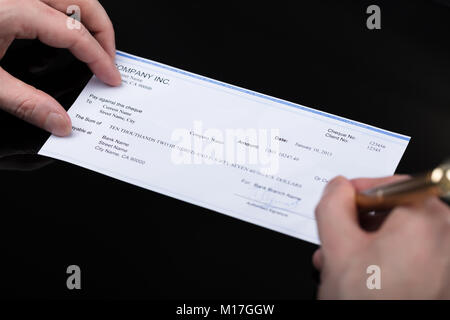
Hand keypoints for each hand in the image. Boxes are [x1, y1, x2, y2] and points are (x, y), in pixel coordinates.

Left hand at [0, 0, 120, 135]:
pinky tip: (61, 36)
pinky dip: (66, 16)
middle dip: (104, 30)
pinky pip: (49, 1)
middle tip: (110, 59)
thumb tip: (60, 122)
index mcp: (17, 8)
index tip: (111, 77)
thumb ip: (25, 102)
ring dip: (87, 19)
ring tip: (93, 46)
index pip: (76, 32)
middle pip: (82, 2)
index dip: (100, 57)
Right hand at [313, 175, 449, 298]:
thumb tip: (337, 187)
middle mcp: (446, 237)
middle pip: (393, 211)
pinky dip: (385, 258)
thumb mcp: (337, 247)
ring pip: (399, 234)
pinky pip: (411, 254)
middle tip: (334, 239)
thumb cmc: (369, 304)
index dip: (356, 192)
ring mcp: (446, 260)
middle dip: (356, 224)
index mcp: (426, 220)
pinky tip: (360, 275)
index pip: (389, 184)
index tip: (339, 203)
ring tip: (339, 262)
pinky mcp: (442, 277)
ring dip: (365, 243)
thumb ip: (332, 205)